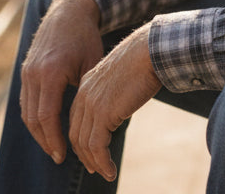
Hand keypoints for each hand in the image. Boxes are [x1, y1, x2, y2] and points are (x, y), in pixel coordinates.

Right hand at [19, 0, 104, 163]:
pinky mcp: (25, 70)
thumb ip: (86, 93)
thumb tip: (90, 123)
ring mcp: (26, 71)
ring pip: (26, 111)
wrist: (68, 12)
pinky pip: (25, 100)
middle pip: (33, 118)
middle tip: (58, 156)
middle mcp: (33, 73)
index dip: (54, 139)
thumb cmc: (85, 38)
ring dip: (37, 131)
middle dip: (45, 140)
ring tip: (52, 146)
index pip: (47, 116)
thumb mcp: (91, 65)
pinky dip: (33, 117)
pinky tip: (46, 127)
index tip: (64, 154)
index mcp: (51, 73)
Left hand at [68, 23, 161, 181]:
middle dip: (83, 155)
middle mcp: (84, 95)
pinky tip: (110, 171)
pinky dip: (102, 163)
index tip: (89, 153)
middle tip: (95, 169)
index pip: (76, 118)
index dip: (80, 138)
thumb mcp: (122, 79)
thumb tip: (119, 107)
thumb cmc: (143, 62)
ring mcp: (91, 104)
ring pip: (84, 143)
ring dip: (94, 163)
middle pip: (75, 133)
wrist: (149, 51)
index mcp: (86, 85)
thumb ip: (114, 93)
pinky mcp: (103, 113)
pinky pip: (97, 147)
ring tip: (106, 173)